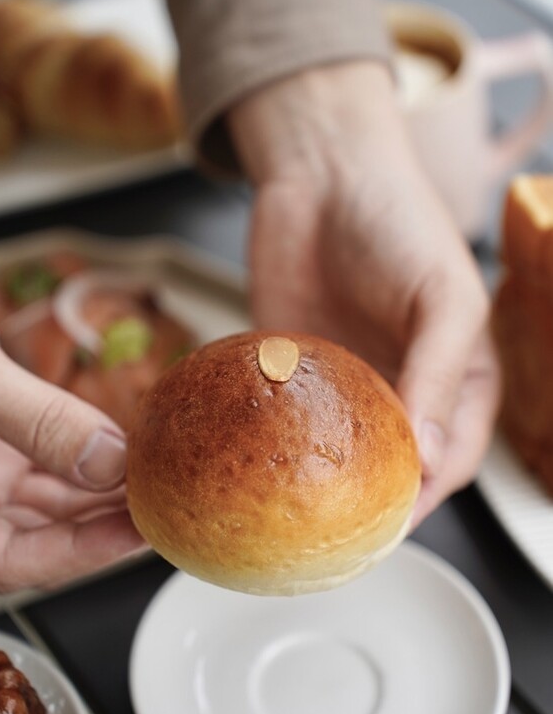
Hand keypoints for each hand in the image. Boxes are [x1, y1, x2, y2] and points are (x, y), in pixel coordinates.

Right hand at [0, 322, 143, 592]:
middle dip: (102, 524)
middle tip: (163, 505)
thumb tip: (107, 461)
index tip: (136, 534)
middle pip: (38, 536)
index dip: (77, 555)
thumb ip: (34, 418)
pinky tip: (125, 452)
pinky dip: (86, 462)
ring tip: (154, 479)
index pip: (11, 560)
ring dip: (101, 494)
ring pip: (47, 504)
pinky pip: (46, 466)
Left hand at [228, 61, 500, 524]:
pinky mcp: (296, 372)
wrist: (320, 173)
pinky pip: (288, 422)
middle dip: (370, 507)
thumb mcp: (442, 295)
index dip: (426, 497)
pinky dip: (277, 449)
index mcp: (455, 377)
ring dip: (321, 486)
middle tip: (335, 539)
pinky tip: (259, 470)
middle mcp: (401, 388)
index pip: (451, 459)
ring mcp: (346, 384)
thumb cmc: (397, 221)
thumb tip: (428, 459)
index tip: (390, 524)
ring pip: (339, 455)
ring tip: (293, 521)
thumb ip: (442, 373)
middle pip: (393, 469)